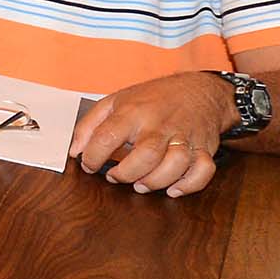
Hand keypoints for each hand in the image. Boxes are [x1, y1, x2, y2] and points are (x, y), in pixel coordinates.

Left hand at [70, 69, 234, 195]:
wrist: (200, 89)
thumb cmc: (153, 99)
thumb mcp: (114, 101)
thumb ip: (89, 125)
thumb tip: (74, 151)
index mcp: (134, 112)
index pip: (107, 137)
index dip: (92, 157)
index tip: (90, 164)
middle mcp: (160, 124)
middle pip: (145, 155)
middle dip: (126, 174)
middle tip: (116, 176)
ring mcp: (185, 137)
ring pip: (175, 165)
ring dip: (155, 182)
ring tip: (140, 184)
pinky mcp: (205, 148)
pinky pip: (203, 170)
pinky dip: (189, 185)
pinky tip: (173, 188)